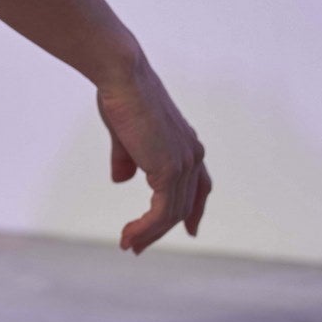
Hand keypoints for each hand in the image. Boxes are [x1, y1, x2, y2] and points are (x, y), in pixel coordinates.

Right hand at [95, 54, 211, 253]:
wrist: (123, 76)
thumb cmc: (121, 94)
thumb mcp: (124, 132)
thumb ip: (127, 158)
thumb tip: (121, 180)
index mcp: (187, 144)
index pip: (200, 185)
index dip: (195, 209)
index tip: (191, 230)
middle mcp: (192, 155)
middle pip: (184, 205)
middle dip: (161, 229)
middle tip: (137, 246)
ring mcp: (183, 163)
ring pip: (171, 214)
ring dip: (148, 234)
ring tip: (128, 245)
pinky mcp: (169, 170)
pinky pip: (161, 212)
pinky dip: (145, 228)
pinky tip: (129, 237)